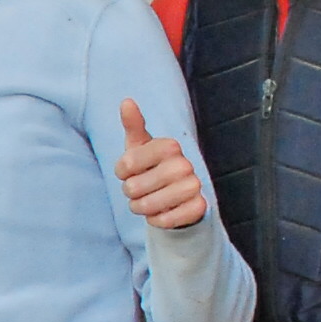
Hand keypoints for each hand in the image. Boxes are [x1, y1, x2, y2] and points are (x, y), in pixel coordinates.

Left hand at [116, 100, 206, 230]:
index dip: (121, 171)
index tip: (126, 172)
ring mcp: (194, 186)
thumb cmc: (152, 167)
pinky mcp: (199, 207)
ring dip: (141, 207)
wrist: (177, 195)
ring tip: (145, 202)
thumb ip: (133, 125)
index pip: (128, 162)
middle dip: (130, 192)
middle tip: (136, 191)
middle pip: (136, 186)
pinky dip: (156, 220)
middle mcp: (185, 164)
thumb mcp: (140, 146)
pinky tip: (159, 214)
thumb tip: (126, 101)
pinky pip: (167, 220)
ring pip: (151, 205)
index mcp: (169, 146)